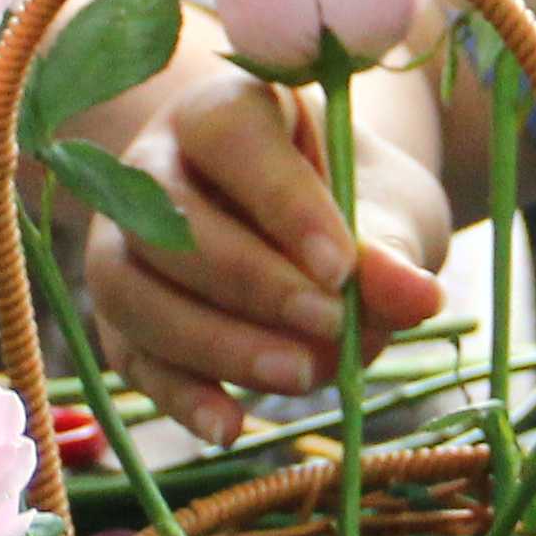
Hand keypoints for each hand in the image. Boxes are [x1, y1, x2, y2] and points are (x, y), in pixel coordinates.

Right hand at [83, 68, 452, 441]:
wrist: (321, 232)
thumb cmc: (353, 201)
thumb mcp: (387, 209)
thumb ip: (391, 249)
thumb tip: (415, 299)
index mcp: (221, 107)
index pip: (232, 140)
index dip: (282, 203)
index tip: (341, 268)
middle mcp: (150, 166)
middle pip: (169, 222)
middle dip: (251, 283)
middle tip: (330, 326)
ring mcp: (120, 242)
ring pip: (132, 291)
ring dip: (214, 343)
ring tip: (300, 376)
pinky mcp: (119, 316)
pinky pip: (131, 357)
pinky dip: (179, 396)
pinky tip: (230, 427)